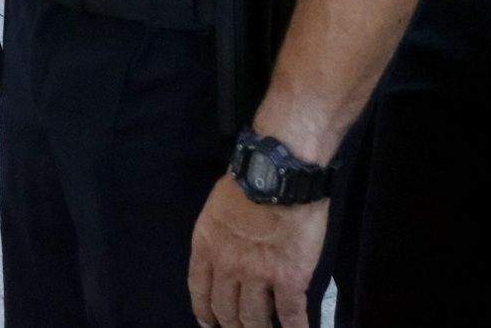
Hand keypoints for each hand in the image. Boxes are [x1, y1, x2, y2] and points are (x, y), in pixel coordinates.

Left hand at [188, 177, 326, 327]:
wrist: (278, 177)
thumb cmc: (247, 183)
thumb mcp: (216, 208)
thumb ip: (218, 233)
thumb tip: (226, 246)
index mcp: (206, 246)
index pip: (199, 288)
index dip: (204, 311)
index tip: (208, 323)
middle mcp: (227, 266)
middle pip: (225, 309)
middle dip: (230, 324)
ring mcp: (258, 275)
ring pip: (253, 318)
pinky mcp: (289, 279)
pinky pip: (291, 314)